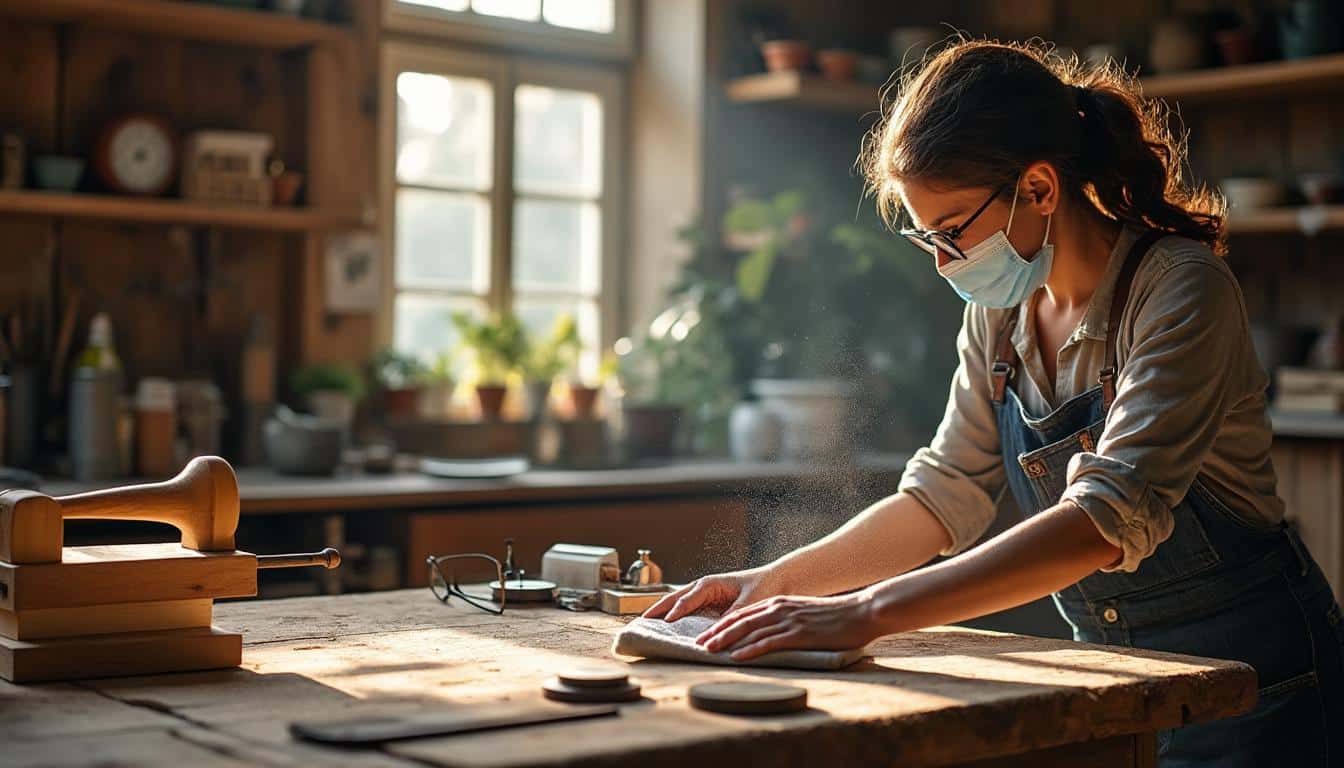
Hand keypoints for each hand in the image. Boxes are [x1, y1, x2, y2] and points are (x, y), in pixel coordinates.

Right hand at [641, 566, 782, 622]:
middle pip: (674, 598)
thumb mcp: (749, 602)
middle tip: (641, 621)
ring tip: (645, 623)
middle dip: (658, 608)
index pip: (688, 598)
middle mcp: (703, 587)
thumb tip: (717, 631)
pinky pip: (685, 609)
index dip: (677, 610)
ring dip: (661, 612)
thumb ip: (733, 615)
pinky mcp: (706, 603)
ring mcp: (703, 595)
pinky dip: (673, 616)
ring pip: (676, 602)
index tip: (666, 622)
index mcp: (710, 584)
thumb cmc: (763, 587)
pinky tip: (665, 627)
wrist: (775, 580)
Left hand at [693, 592, 880, 661]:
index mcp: (780, 603)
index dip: (722, 625)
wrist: (863, 611)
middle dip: (716, 633)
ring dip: (726, 641)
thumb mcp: (807, 615)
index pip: (743, 613)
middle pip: (740, 620)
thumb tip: (776, 636)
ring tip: (708, 651)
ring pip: (749, 630)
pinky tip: (736, 657)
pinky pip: (769, 642)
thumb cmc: (839, 617)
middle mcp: (780, 608)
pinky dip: (749, 650)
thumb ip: (789, 621)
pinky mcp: (800, 633)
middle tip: (698, 645)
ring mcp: (789, 620)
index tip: (706, 636)